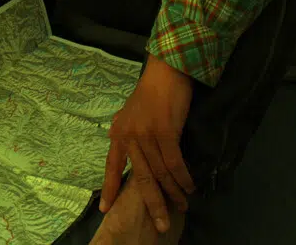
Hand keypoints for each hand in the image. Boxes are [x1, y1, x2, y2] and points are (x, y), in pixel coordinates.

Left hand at [100, 54, 196, 232]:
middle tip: (161, 224)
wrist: (166, 71)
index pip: (111, 166)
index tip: (105, 210)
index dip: (109, 188)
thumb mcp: (133, 114)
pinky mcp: (165, 132)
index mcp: (119, 133)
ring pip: (160, 173)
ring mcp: (146, 135)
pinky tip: (189, 187)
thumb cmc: (152, 91)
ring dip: (173, 192)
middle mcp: (130, 136)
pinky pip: (174, 163)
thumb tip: (133, 154)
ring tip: (183, 205)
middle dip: (152, 203)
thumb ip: (131, 134)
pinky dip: (183, 178)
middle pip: (140, 178)